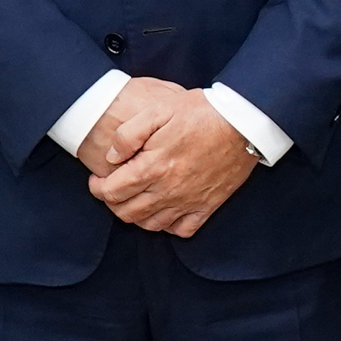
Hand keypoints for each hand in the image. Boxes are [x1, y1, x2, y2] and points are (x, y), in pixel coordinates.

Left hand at [87, 85, 257, 236]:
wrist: (243, 122)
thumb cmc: (201, 112)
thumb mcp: (159, 110)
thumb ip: (128, 134)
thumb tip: (111, 157)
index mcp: (152, 167)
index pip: (111, 192)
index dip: (97, 188)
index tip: (98, 179)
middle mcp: (168, 190)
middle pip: (127, 213)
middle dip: (112, 203)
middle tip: (113, 189)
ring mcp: (188, 201)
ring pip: (150, 225)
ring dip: (136, 216)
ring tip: (135, 199)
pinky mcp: (207, 205)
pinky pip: (182, 229)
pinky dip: (168, 226)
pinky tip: (164, 211)